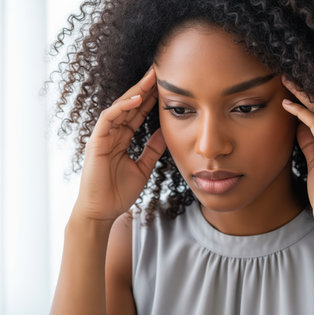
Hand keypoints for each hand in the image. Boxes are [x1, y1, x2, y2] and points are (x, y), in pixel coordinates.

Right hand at [73, 66, 165, 220]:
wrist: (103, 211)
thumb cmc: (119, 192)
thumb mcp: (143, 167)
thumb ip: (153, 150)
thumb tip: (167, 134)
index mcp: (122, 138)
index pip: (138, 113)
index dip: (152, 99)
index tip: (167, 85)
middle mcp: (112, 133)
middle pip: (130, 105)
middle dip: (145, 87)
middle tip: (160, 71)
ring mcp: (103, 136)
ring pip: (119, 107)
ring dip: (135, 92)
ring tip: (151, 78)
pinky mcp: (95, 142)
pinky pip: (108, 119)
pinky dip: (121, 108)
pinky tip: (136, 99)